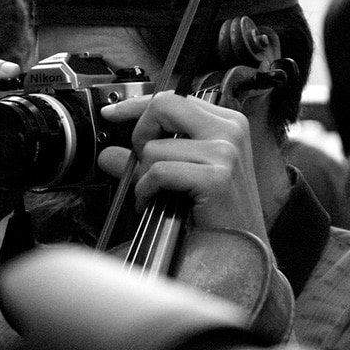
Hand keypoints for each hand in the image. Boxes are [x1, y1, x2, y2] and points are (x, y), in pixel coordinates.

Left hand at [98, 92, 265, 239]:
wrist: (240, 251)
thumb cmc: (214, 215)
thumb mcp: (180, 176)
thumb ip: (147, 159)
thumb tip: (109, 155)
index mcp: (227, 123)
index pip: (173, 98)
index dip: (137, 105)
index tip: (111, 113)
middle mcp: (230, 130)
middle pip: (164, 106)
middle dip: (141, 133)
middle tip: (141, 162)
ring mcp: (226, 152)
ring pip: (154, 148)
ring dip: (144, 177)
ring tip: (157, 195)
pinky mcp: (216, 177)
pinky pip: (159, 173)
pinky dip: (147, 191)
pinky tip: (156, 204)